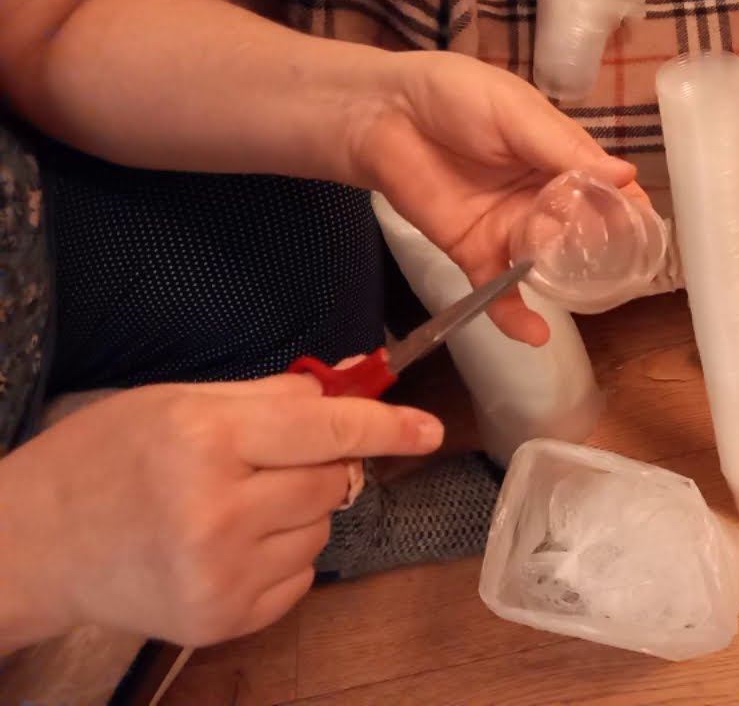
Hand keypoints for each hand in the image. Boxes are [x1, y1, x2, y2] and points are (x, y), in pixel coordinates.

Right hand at [0, 375, 441, 649]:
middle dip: (316, 466)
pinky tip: (226, 544)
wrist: (36, 545)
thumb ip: (268, 397)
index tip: (428, 429)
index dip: (385, 427)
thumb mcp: (176, 401)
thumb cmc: (104, 459)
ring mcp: (222, 575)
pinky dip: (281, 555)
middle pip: (332, 482)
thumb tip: (346, 390)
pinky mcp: (224, 618)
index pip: (326, 432)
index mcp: (205, 442)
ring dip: (297, 513)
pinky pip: (301, 575)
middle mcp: (217, 512)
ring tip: (229, 506)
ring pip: (322, 530)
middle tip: (261, 462)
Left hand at [346, 52, 649, 344]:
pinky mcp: (475, 254)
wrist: (384, 114)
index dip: (628, 212)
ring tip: (572, 284)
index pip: (607, 191)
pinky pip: (500, 292)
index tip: (647, 234)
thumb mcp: (517, 113)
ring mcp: (510, 231)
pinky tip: (535, 333)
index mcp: (561, 159)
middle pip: (583, 234)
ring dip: (562, 278)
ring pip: (548, 265)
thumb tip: (626, 177)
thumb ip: (565, 149)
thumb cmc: (455, 96)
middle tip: (603, 255)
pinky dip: (516, 317)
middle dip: (596, 249)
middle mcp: (544, 200)